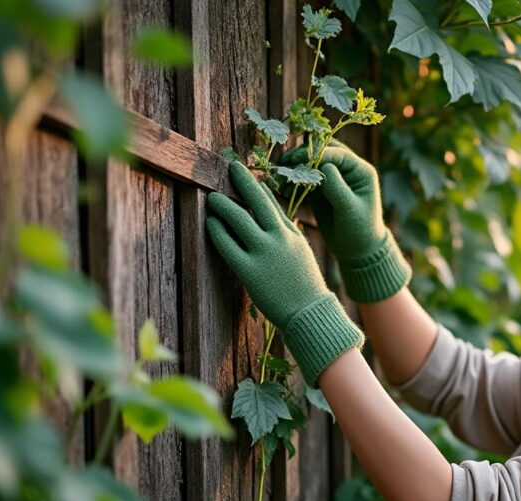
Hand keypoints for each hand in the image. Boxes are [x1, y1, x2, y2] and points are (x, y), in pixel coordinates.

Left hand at [206, 161, 363, 386]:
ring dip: (224, 206)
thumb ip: (288, 231)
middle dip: (242, 182)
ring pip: (239, 220)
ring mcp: (264, 254)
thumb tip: (275, 213)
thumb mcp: (300, 252)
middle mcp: (278, 238)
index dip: (257, 185)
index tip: (245, 173)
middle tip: (229, 168)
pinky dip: (218, 231)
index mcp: (291, 233)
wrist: (310, 314)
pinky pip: (228, 246)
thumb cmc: (304, 285)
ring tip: (212, 198)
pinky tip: (210, 223)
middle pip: (257, 202)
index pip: (272, 202)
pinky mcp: (250, 272)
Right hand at [279, 141, 410, 302]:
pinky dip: (293, 182)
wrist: (358, 252)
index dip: (316, 153)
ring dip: (295, 169)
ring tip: (280, 178)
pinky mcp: (322, 190)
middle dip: (302, 157)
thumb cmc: (359, 231)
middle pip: (322, 153)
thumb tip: (323, 165)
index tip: (296, 159)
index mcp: (361, 171)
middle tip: (283, 163)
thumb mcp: (349, 209)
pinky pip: (305, 180)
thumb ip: (337, 186)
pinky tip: (282, 189)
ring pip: (312, 166)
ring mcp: (334, 179)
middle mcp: (348, 170)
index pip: (337, 153)